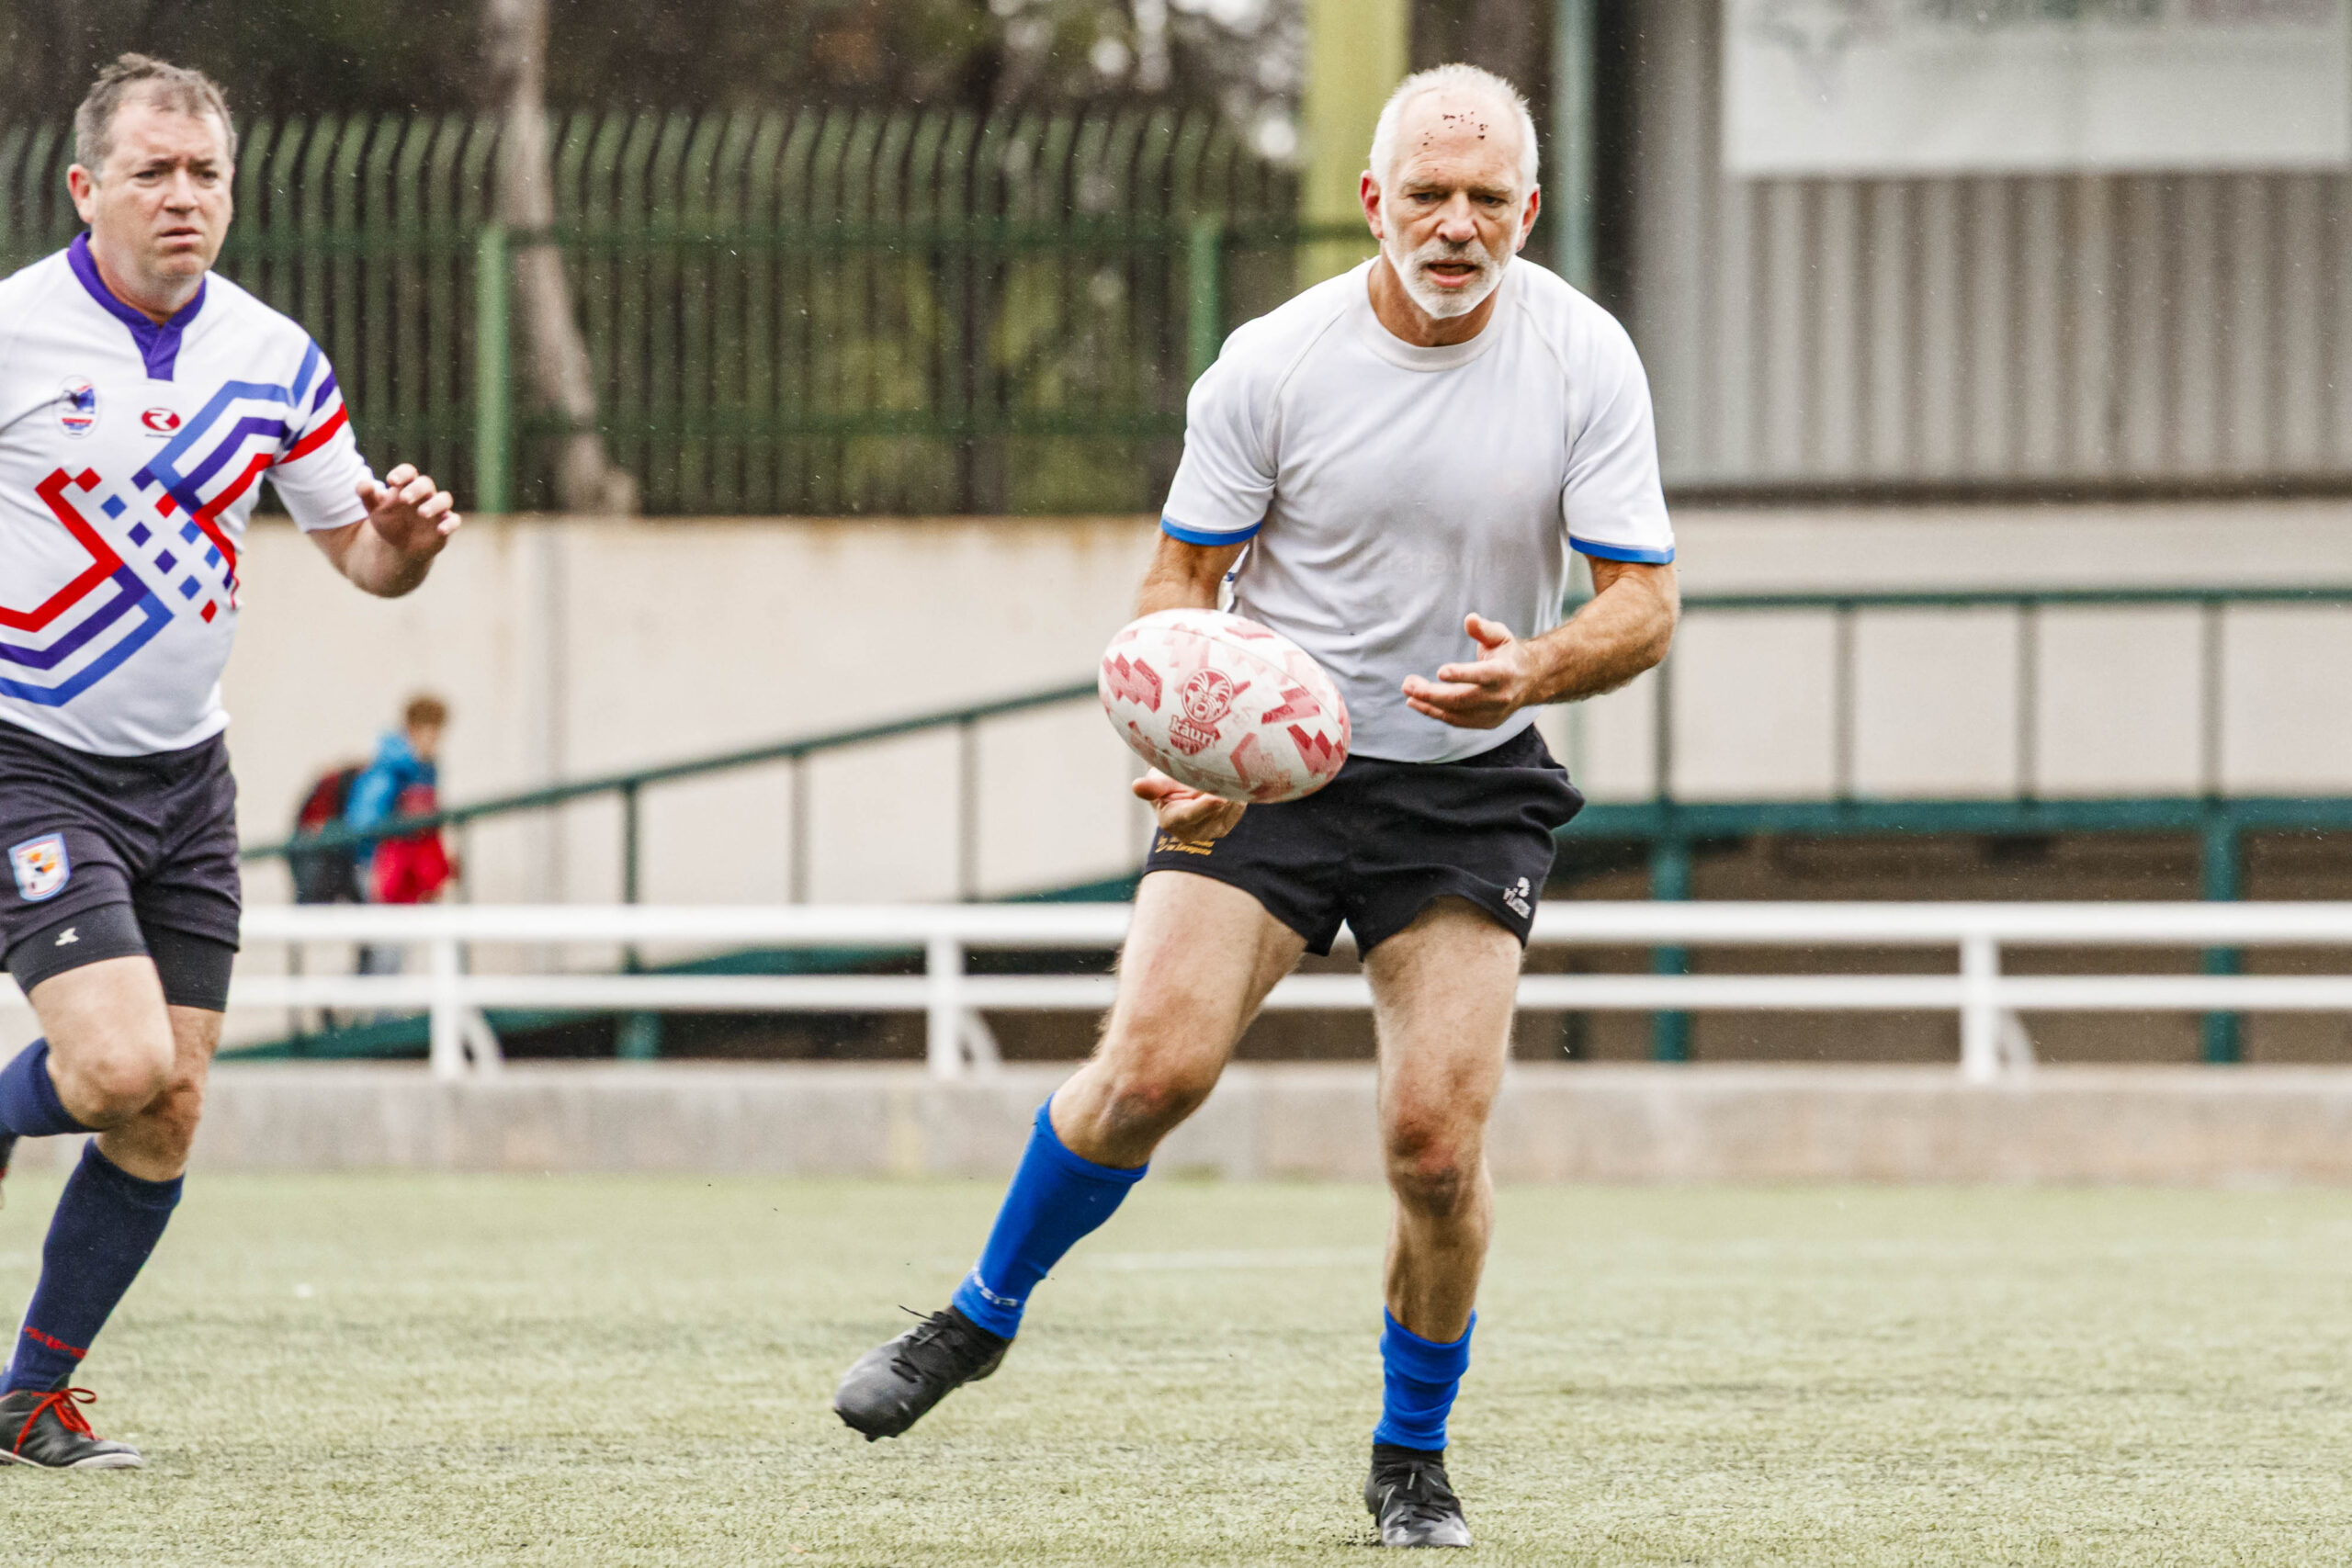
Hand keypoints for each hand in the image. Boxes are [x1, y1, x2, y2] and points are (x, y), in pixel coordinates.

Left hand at [356, 463, 460, 558]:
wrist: (401, 547)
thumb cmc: (389, 522)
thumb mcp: (375, 510)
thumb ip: (368, 496)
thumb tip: (364, 484)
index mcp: (407, 487)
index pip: (409, 472)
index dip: (402, 473)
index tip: (391, 481)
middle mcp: (424, 495)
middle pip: (426, 483)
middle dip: (416, 489)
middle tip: (404, 499)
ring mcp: (437, 510)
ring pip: (444, 498)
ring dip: (435, 504)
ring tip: (422, 513)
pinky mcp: (445, 525)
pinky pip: (454, 520)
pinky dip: (450, 523)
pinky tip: (440, 530)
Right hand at [1133, 770, 1246, 843]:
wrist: (1181, 790)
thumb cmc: (1166, 781)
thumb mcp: (1159, 780)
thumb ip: (1152, 786)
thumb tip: (1136, 786)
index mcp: (1171, 821)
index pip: (1189, 815)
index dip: (1204, 807)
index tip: (1218, 798)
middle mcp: (1192, 832)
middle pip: (1214, 810)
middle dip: (1222, 789)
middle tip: (1227, 766)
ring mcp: (1211, 831)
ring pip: (1229, 807)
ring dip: (1230, 788)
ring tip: (1223, 769)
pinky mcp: (1226, 825)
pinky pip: (1238, 806)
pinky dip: (1236, 791)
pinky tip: (1229, 780)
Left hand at [1401, 613, 1540, 728]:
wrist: (1530, 681)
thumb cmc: (1508, 654)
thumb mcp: (1501, 636)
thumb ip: (1484, 629)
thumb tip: (1469, 619)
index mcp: (1504, 672)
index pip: (1482, 676)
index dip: (1462, 675)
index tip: (1440, 671)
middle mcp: (1499, 696)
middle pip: (1462, 699)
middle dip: (1432, 693)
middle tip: (1408, 683)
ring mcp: (1492, 713)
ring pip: (1456, 713)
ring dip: (1428, 705)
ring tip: (1408, 693)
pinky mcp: (1485, 723)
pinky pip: (1456, 721)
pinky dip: (1435, 713)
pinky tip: (1417, 703)